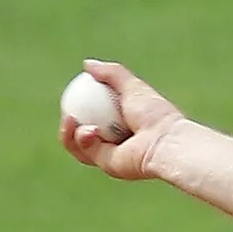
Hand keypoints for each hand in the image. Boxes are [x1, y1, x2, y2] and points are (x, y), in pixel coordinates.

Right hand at [59, 59, 183, 180]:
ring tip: (71, 119)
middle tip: (67, 113)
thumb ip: (111, 74)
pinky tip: (89, 130)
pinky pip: (87, 153)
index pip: (91, 117)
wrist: (165, 139)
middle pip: (79, 135)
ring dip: (69, 134)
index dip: (77, 108)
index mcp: (120, 124)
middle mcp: (114, 142)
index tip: (72, 96)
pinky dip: (83, 140)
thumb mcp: (132, 86)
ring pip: (78, 147)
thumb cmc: (154, 113)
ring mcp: (110, 156)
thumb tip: (87, 65)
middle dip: (68, 125)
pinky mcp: (108, 166)